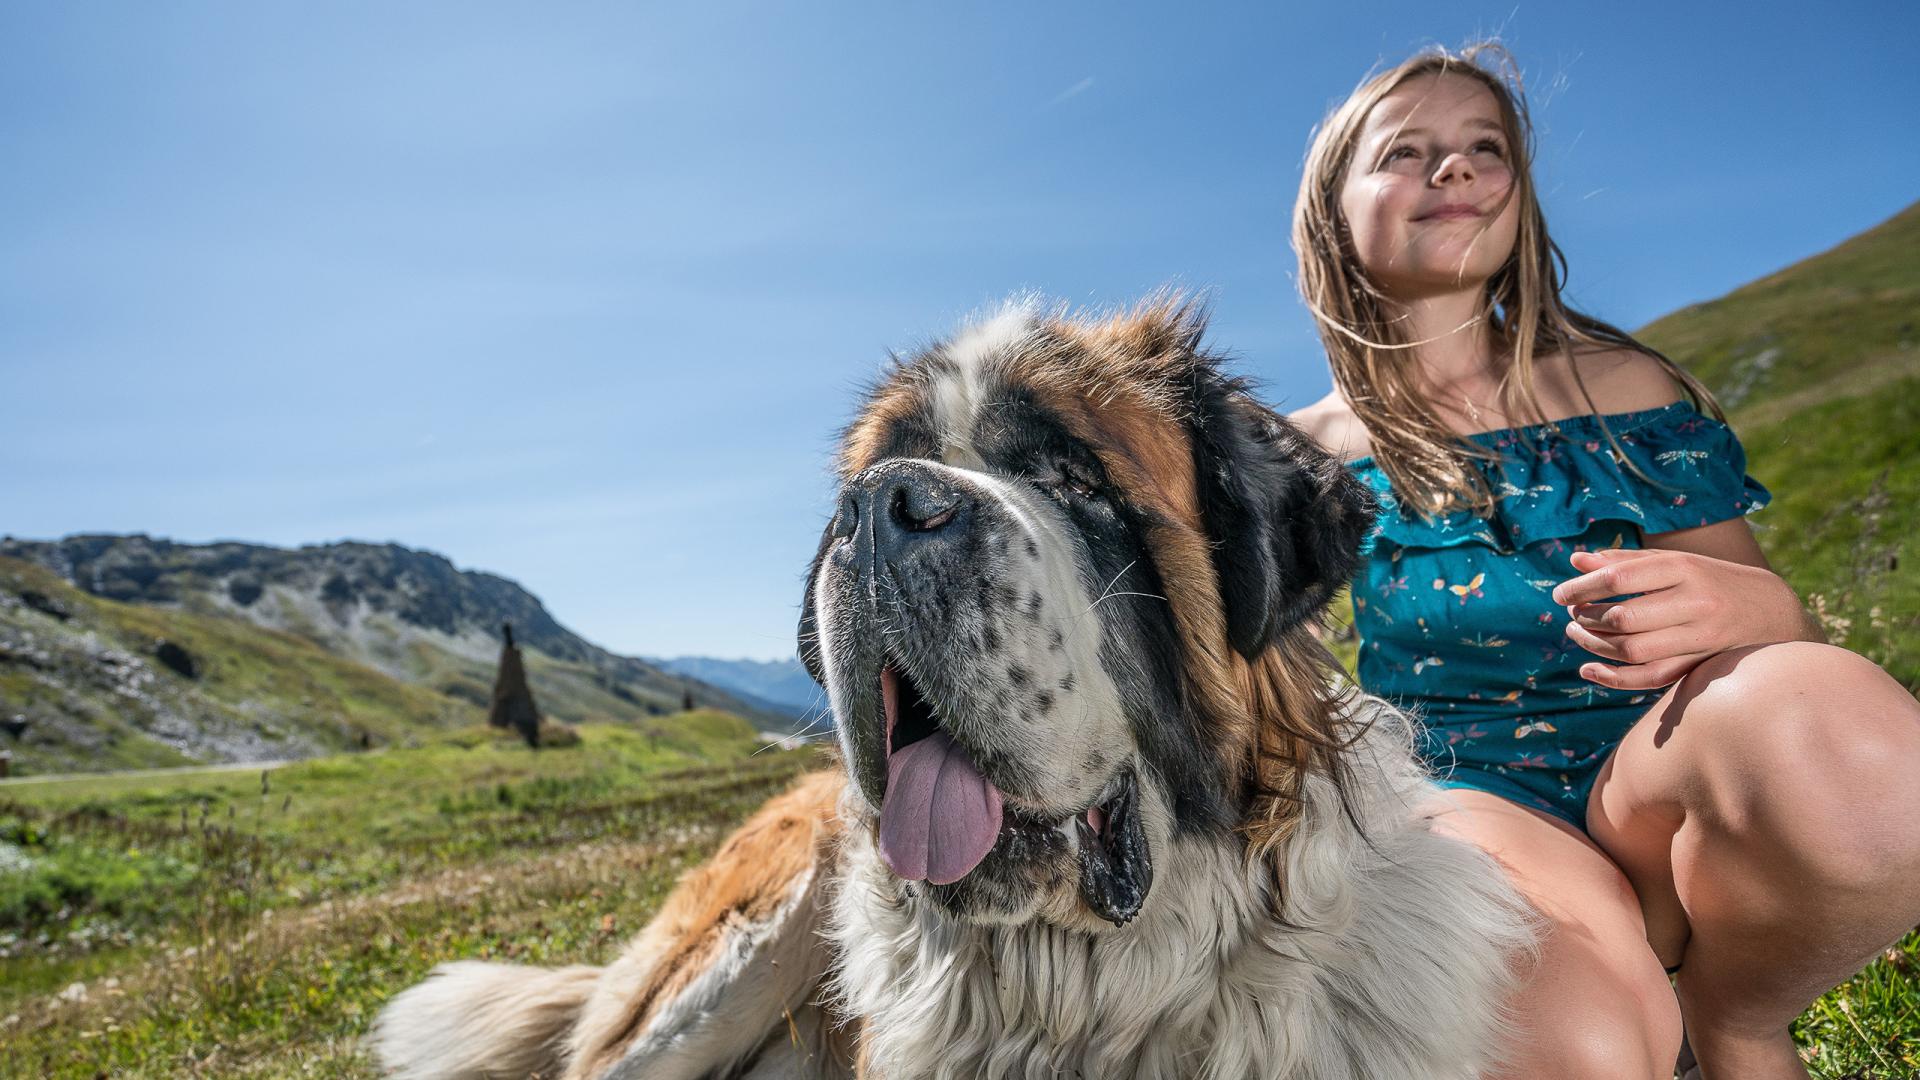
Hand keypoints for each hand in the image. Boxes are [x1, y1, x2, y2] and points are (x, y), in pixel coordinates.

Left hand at [1551, 547, 1806, 689]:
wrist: (1774, 612)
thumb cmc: (1712, 580)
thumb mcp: (1675, 563)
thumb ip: (1626, 561)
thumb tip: (1575, 560)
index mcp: (1685, 568)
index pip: (1620, 577)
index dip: (1582, 587)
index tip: (1560, 595)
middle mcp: (1695, 602)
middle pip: (1624, 617)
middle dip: (1588, 618)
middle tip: (1572, 614)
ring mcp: (1700, 637)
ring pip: (1633, 650)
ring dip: (1595, 646)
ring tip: (1577, 634)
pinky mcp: (1701, 665)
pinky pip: (1650, 678)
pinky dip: (1614, 677)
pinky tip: (1590, 669)